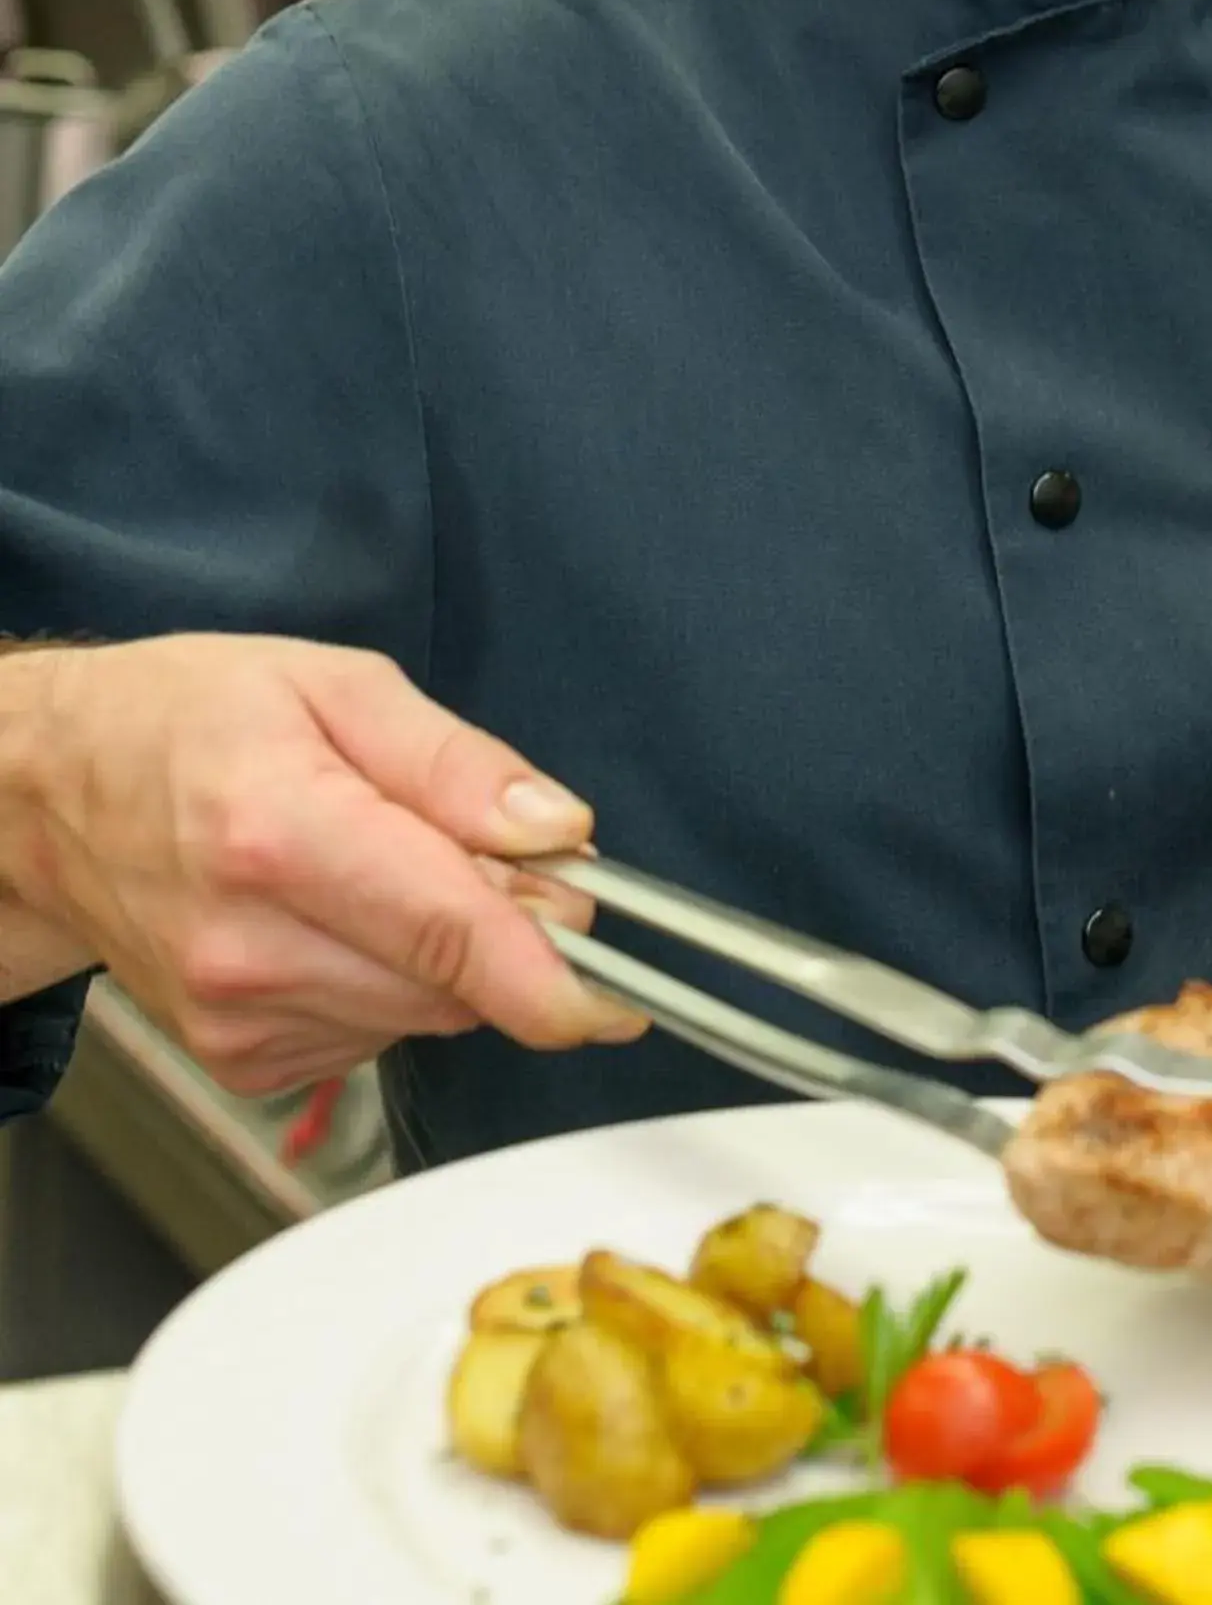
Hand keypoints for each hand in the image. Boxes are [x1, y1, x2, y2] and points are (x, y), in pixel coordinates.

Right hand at [0, 636, 646, 1096]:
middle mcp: (251, 945)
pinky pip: (375, 1038)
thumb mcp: (334, 683)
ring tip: (379, 867)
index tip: (621, 997)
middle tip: (481, 850)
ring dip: (443, 958)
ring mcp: (238, 1017)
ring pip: (423, 1018)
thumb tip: (556, 830)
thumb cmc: (185, 720)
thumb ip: (456, 762)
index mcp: (281, 832)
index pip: (448, 932)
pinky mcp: (240, 1061)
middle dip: (505, 929)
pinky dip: (389, 986)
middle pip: (452, 984)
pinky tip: (338, 919)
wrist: (49, 796)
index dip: (552, 972)